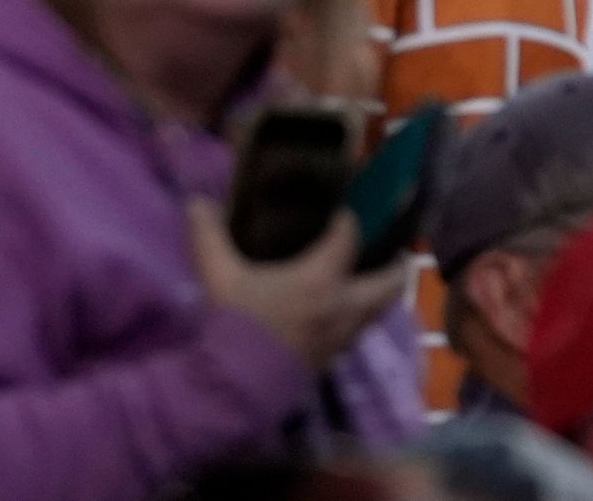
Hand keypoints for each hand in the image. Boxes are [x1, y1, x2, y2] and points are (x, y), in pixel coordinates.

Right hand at [186, 204, 409, 372]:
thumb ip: (208, 237)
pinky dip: (364, 314)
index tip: (346, 209)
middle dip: (397, 262)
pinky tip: (344, 309)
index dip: (350, 219)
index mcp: (320, 279)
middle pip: (391, 281)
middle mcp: (343, 305)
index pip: (350, 237)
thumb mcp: (218, 278)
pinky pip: (362, 329)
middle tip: (393, 247)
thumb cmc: (234, 327)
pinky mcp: (333, 358)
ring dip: (383, 291)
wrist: (235, 390)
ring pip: (381, 309)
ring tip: (375, 276)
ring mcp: (343, 335)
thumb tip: (195, 202)